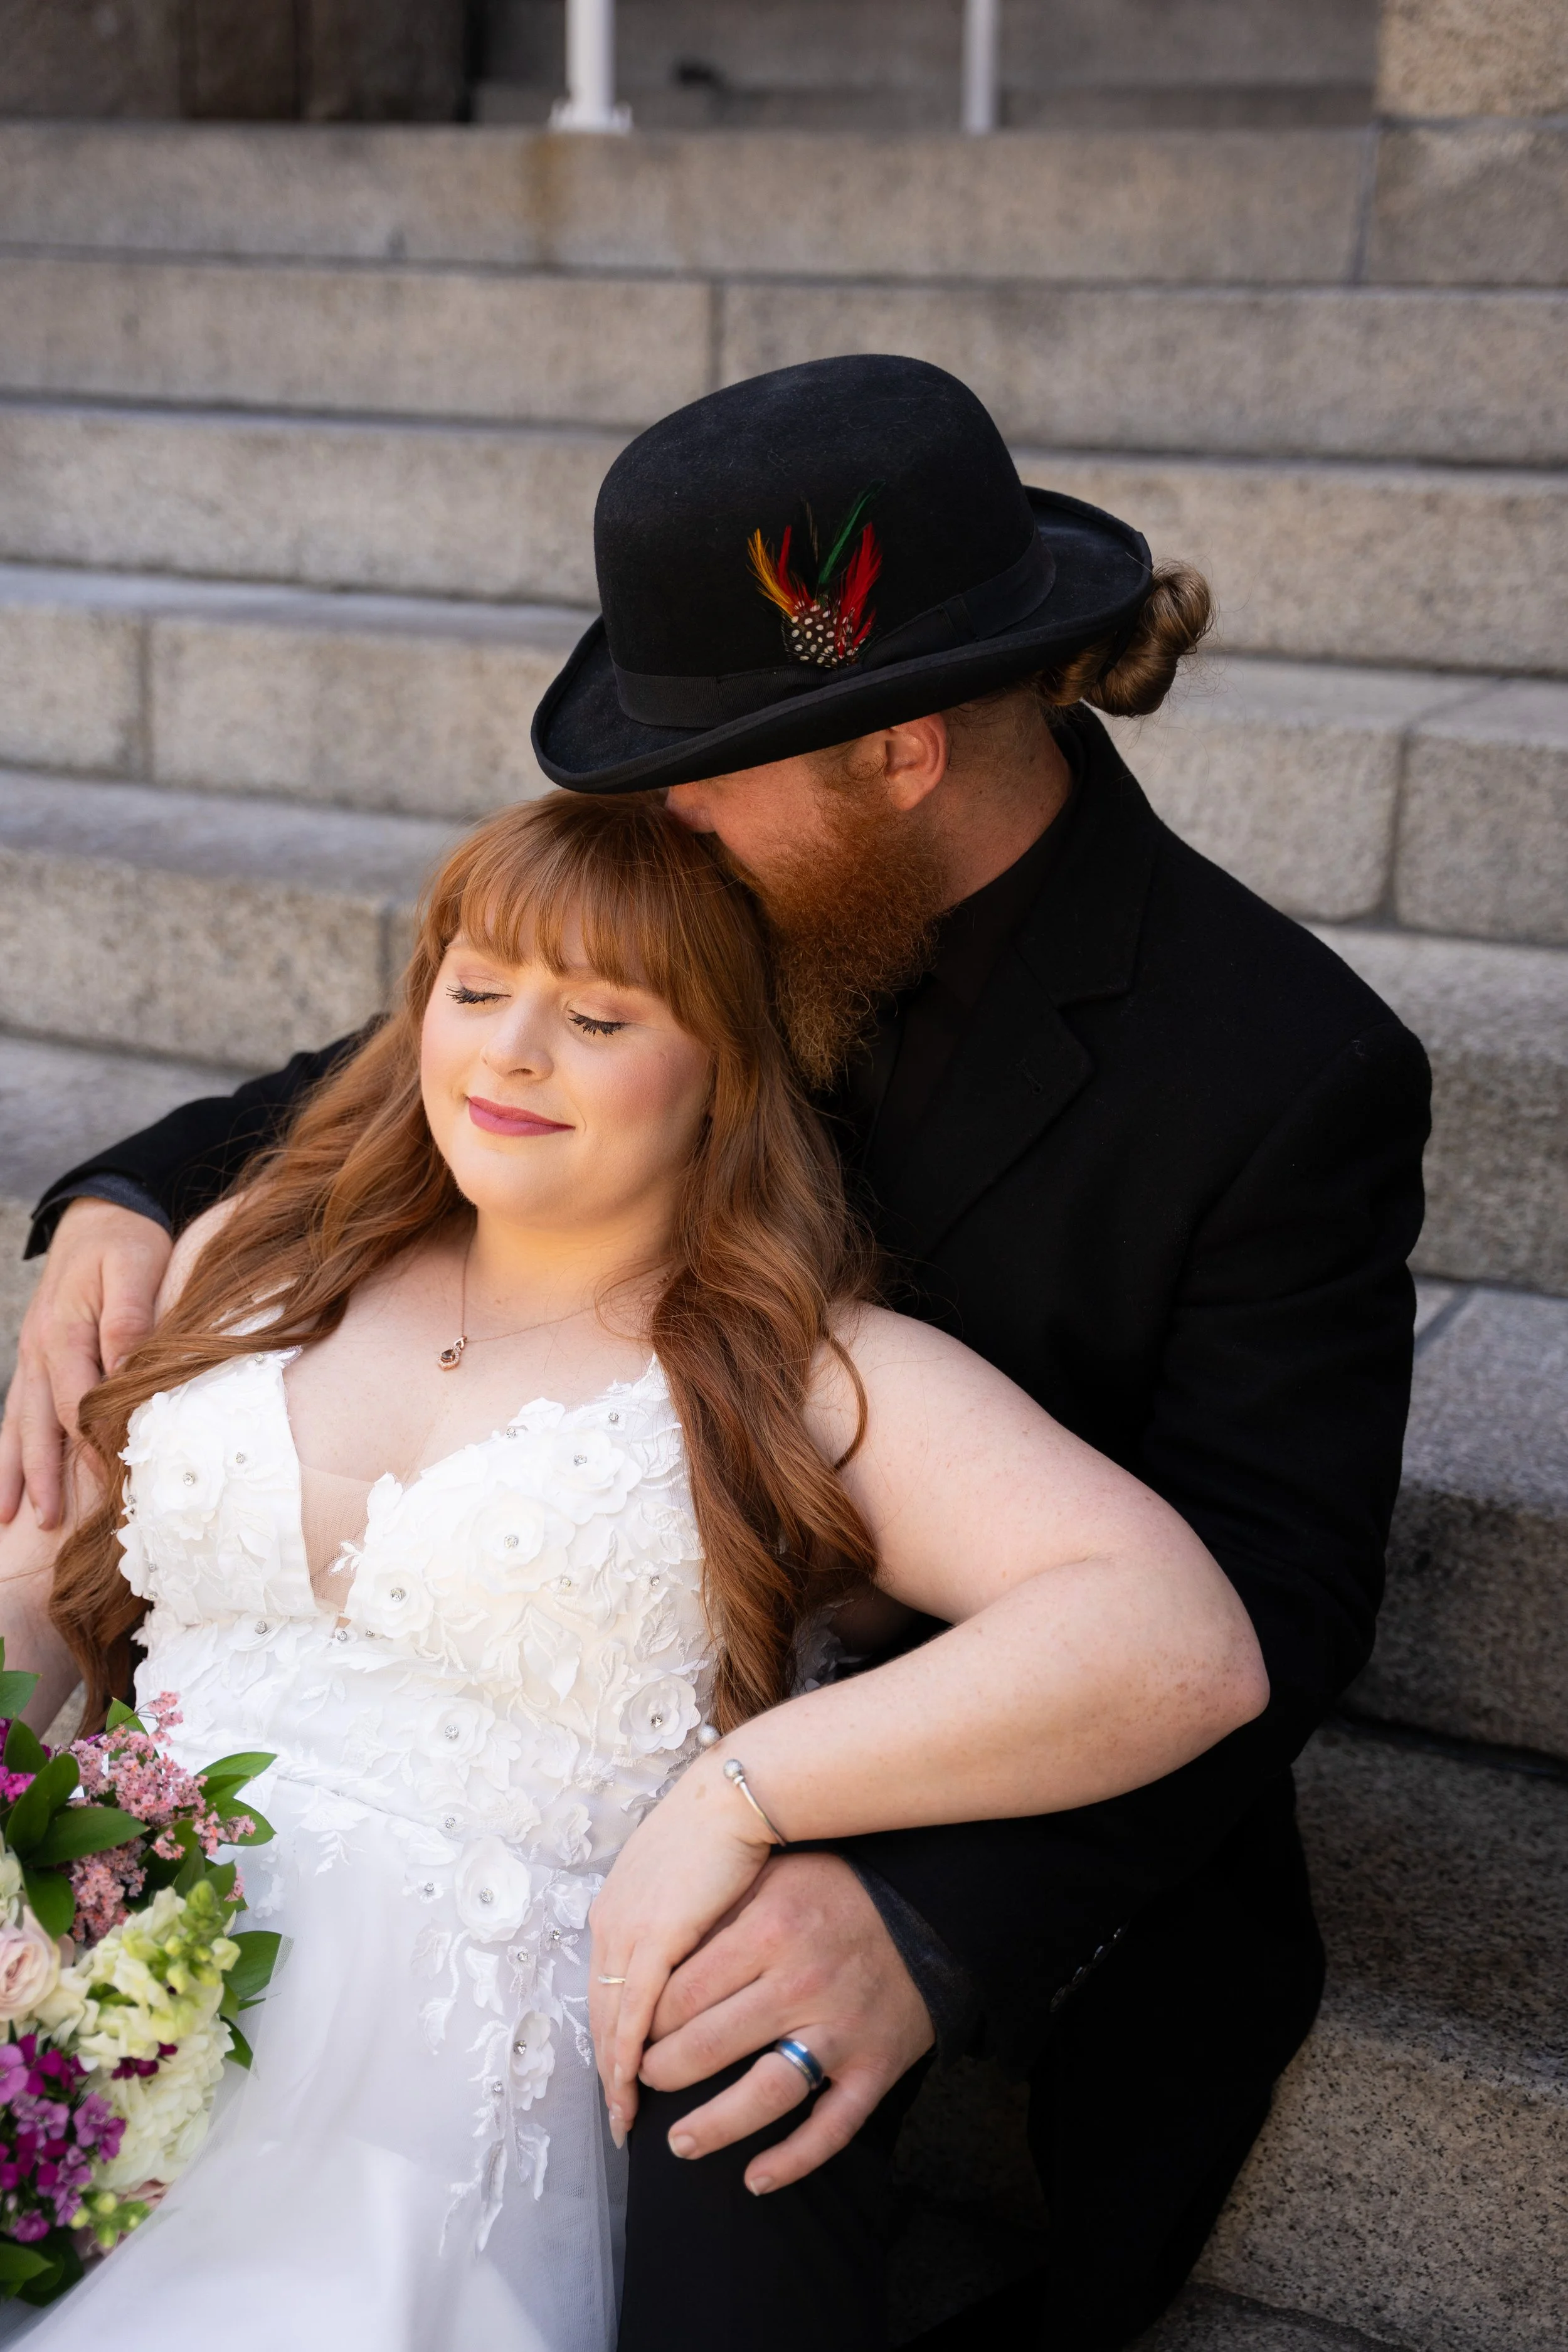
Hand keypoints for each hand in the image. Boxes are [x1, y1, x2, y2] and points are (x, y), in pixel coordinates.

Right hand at [0, 1200, 171, 1529]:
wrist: (99, 1216)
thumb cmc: (126, 1243)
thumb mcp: (135, 1268)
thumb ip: (129, 1320)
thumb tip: (128, 1370)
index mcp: (65, 1331)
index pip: (75, 1399)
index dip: (91, 1440)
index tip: (111, 1480)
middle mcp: (41, 1351)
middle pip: (38, 1423)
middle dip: (42, 1475)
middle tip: (47, 1522)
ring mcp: (32, 1358)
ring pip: (17, 1423)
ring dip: (16, 1471)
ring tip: (9, 1517)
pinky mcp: (35, 1361)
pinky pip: (14, 1412)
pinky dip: (8, 1448)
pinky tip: (5, 1481)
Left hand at [588, 1756, 775, 2144]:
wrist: (735, 1794)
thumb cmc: (726, 1835)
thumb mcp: (692, 1887)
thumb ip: (683, 1926)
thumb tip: (693, 1963)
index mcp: (618, 1907)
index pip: (606, 1987)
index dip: (611, 2035)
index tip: (620, 2075)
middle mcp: (612, 1921)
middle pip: (600, 2009)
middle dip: (607, 2066)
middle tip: (618, 2114)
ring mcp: (628, 1929)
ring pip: (611, 2016)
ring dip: (614, 2070)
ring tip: (626, 2115)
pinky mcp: (653, 1936)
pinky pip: (634, 2008)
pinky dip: (629, 2050)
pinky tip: (634, 2083)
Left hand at [638, 1850, 933, 2193]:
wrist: (932, 1910)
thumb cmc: (837, 1891)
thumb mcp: (776, 1873)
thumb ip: (720, 1908)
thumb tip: (651, 1953)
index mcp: (772, 1928)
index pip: (684, 1990)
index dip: (646, 2020)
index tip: (632, 2032)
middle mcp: (804, 1981)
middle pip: (711, 2043)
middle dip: (665, 2071)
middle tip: (645, 2079)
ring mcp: (842, 2030)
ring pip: (766, 2093)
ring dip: (714, 2126)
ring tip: (678, 2144)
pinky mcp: (876, 2067)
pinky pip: (833, 2127)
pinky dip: (793, 2161)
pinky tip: (755, 2180)